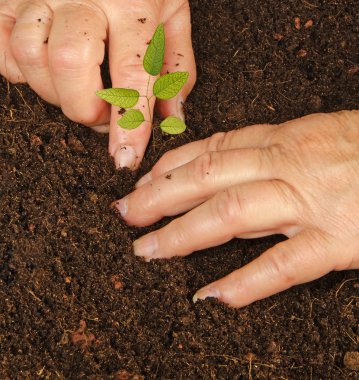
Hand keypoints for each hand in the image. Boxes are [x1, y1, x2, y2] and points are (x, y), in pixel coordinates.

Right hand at [0, 0, 195, 168]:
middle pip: (70, 65)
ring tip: (76, 85)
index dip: (129, 124)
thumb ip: (176, 68)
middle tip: (101, 110)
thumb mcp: (173, 15)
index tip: (124, 158)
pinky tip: (47, 68)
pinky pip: (2, 50)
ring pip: (29, 56)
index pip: (132, 75)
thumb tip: (172, 119)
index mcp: (133, 3)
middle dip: (86, 107)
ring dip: (54, 90)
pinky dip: (22, 72)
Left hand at [114, 110, 358, 307]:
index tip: (143, 181)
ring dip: (183, 235)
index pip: (212, 149)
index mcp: (283, 140)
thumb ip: (267, 158)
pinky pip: (282, 264)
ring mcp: (310, 203)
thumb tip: (222, 181)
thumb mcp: (312, 138)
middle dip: (159, 197)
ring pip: (230, 215)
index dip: (171, 166)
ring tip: (149, 252)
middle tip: (126, 214)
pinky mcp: (338, 241)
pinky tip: (212, 297)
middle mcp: (288, 166)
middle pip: (207, 179)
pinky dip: (244, 283)